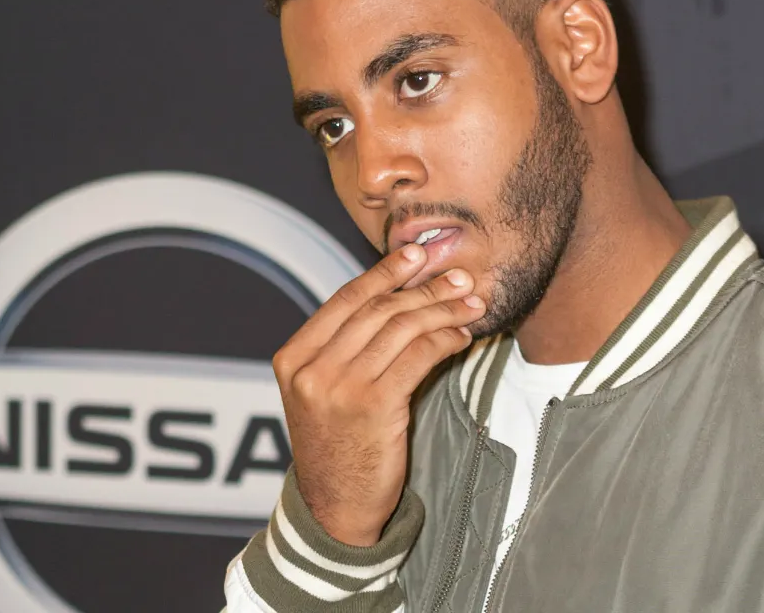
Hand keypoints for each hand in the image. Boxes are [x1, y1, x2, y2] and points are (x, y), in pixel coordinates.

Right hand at [272, 245, 484, 545]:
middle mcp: (311, 369)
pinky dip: (445, 340)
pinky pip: (418, 356)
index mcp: (292, 358)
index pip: (345, 300)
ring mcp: (338, 387)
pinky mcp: (373, 405)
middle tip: (459, 276)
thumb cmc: (338, 445)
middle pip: (377, 309)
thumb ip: (344, 349)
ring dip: (443, 310)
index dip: (384, 273)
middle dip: (424, 287)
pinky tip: (462, 338)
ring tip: (471, 302)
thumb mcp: (322, 393)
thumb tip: (395, 296)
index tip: (415, 255)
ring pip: (401, 328)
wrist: (336, 508)